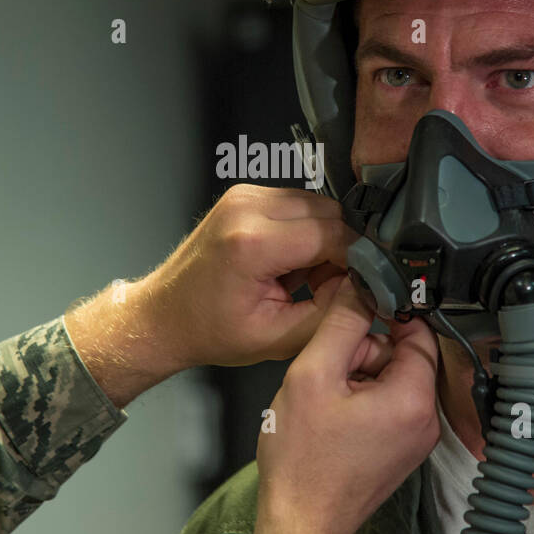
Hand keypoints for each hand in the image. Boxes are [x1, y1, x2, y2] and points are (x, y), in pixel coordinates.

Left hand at [139, 184, 355, 368]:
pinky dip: (305, 232)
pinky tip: (290, 263)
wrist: (165, 316)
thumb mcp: (278, 338)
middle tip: (329, 288)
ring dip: (324, 240)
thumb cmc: (209, 331)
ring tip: (304, 279)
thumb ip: (331, 313)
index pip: (333, 235)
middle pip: (329, 214)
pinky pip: (297, 205)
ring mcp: (244, 196)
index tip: (364, 284)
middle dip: (341, 250)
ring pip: (317, 206)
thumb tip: (367, 288)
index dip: (357, 261)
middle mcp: (246, 208)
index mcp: (252, 243)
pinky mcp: (245, 195)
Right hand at [250, 278, 439, 533]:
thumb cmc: (303, 461)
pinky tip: (330, 414)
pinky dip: (358, 400)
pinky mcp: (398, 450)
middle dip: (363, 352)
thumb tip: (359, 286)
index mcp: (413, 399)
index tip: (353, 316)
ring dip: (357, 376)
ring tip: (325, 398)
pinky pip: (385, 406)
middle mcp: (425, 421)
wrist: (299, 521)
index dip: (382, 316)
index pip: (418, 331)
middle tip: (329, 369)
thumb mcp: (313, 374)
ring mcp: (413, 439)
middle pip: (402, 356)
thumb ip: (340, 324)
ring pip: (390, 380)